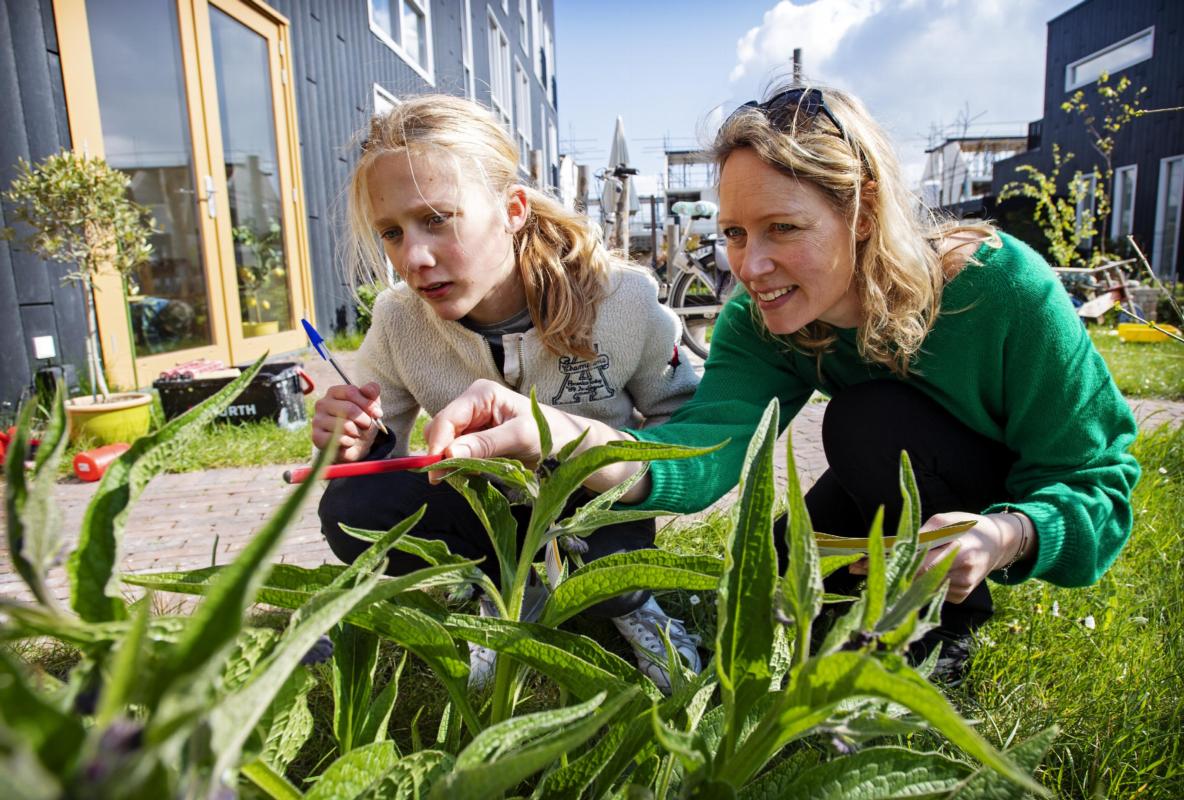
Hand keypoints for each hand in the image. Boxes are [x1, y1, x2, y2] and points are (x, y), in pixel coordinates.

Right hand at [311, 382, 383, 462]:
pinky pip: (339, 439)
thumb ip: (372, 393)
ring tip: (357, 433)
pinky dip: (350, 442)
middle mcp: (322, 404)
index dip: (367, 404)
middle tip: (367, 426)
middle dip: (365, 420)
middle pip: (349, 409)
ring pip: (346, 425)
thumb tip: (371, 388)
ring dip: (358, 432)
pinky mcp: (317, 437)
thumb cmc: (361, 421)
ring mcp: (317, 420)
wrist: (355, 445)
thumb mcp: (370, 405)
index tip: (377, 413)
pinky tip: (349, 442)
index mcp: (334, 392)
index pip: (351, 392)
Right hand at [425, 379, 646, 496]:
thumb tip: (448, 453)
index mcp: (482, 394)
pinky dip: (461, 469)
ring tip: (464, 480)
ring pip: (447, 447)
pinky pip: (459, 456)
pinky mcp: (479, 442)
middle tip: (445, 482)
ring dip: (451, 464)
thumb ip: (485, 444)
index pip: (446, 419)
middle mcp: (474, 405)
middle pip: (442, 432)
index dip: (437, 444)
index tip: (435, 471)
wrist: (575, 447)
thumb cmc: (554, 434)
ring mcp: (475, 425)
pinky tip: (471, 478)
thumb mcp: (521, 437)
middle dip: (441, 456)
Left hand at [849, 511, 1028, 603]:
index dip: (890, 564)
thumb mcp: (946, 520)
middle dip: (886, 573)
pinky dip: (918, 583)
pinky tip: (915, 574)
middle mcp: (963, 574)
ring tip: (872, 571)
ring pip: (920, 587)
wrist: (998, 543)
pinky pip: (931, 591)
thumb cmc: (968, 526)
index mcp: (961, 550)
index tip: (862, 563)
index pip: (919, 561)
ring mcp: (962, 589)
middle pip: (916, 578)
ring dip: (897, 580)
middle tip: (856, 569)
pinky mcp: (961, 597)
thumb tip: (893, 547)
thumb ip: (922, 534)